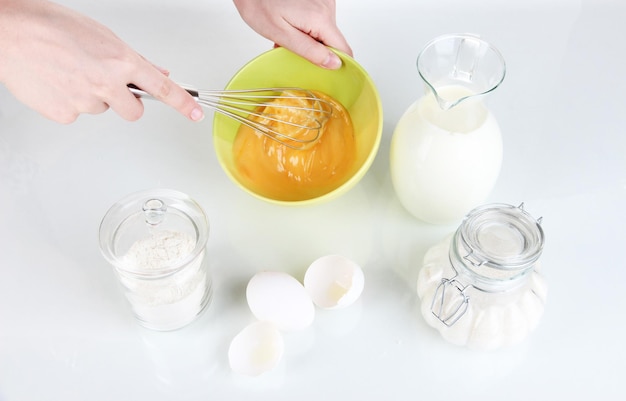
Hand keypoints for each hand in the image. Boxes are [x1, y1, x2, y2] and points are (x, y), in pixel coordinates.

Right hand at [0, 0, 202, 122]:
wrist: (10, 31)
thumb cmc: (51, 26)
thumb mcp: (102, 36)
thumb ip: (134, 60)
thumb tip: (158, 72)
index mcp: (122, 61)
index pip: (163, 89)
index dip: (183, 104)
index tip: (195, 114)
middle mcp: (107, 83)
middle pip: (134, 112)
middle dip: (126, 103)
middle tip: (106, 85)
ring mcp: (85, 101)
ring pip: (101, 110)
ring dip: (92, 97)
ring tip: (70, 72)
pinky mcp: (64, 114)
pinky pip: (75, 114)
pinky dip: (68, 102)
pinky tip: (56, 82)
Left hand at [233, 0, 352, 68]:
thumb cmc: (258, 4)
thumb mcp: (281, 34)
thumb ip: (309, 51)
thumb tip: (334, 64)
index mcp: (320, 18)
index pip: (343, 49)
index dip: (336, 64)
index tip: (324, 71)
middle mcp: (327, 6)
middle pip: (333, 41)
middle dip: (315, 50)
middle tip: (293, 47)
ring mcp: (324, 1)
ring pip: (325, 32)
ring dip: (310, 39)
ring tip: (289, 33)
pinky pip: (320, 21)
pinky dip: (308, 27)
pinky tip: (292, 24)